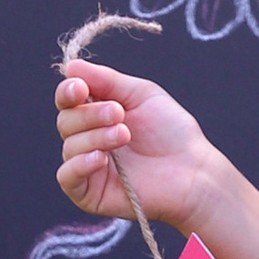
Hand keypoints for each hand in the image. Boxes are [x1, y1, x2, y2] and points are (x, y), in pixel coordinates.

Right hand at [54, 60, 220, 236]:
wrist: (192, 169)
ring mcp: (87, 167)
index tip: (81, 88)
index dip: (68, 92)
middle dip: (90, 114)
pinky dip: (79, 164)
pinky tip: (101, 158)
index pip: (67, 101)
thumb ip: (105, 80)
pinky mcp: (89, 193)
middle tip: (119, 113)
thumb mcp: (140, 94)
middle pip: (66, 121)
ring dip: (95, 136)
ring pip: (70, 146)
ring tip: (124, 134)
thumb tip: (71, 66)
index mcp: (96, 114)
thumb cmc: (171, 131)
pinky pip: (67, 177)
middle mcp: (88, 139)